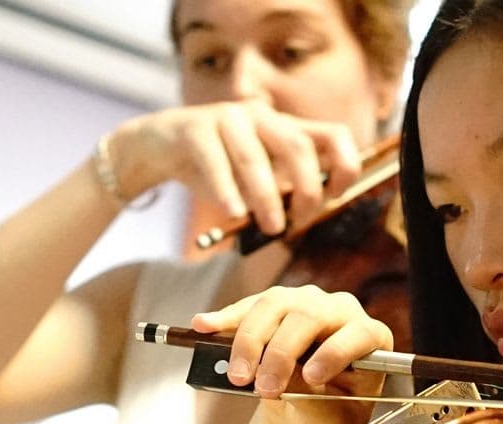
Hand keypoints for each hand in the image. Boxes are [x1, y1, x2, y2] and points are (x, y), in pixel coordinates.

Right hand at [107, 102, 361, 234]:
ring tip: (271, 227)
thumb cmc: (213, 169)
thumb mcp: (254, 180)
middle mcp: (261, 116)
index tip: (336, 197)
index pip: (333, 135)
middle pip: (298, 145)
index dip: (345, 164)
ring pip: (255, 157)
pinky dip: (226, 190)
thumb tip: (307, 217)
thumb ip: (281, 192)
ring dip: (267, 197)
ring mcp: (227, 118)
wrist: (157, 148)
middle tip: (299, 222)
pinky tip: (234, 213)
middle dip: (307, 188)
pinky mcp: (194, 128)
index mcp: (284, 127)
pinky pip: (215, 160)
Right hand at [193, 285, 388, 423]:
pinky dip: (224, 319)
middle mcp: (339, 311)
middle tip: (262, 388)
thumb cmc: (332, 411)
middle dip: (280, 353)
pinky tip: (203, 326)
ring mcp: (305, 302)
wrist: (313, 404)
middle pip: (308, 317)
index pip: (357, 335)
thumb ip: (316, 400)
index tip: (312, 377)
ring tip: (236, 376)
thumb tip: (290, 380)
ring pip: (273, 307)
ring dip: (249, 341)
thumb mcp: (331, 417)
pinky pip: (247, 308)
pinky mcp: (274, 305)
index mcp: (369, 338)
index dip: (335, 352)